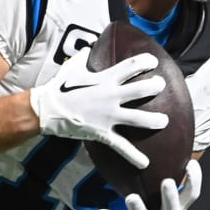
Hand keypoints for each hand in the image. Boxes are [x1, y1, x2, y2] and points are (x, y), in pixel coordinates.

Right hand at [30, 47, 167, 168]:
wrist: (46, 110)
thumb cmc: (59, 87)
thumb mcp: (73, 67)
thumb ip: (84, 56)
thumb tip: (90, 45)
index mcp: (104, 79)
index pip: (130, 66)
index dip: (144, 62)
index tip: (154, 62)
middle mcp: (110, 96)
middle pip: (140, 90)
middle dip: (155, 87)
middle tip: (161, 85)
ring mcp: (108, 116)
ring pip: (137, 118)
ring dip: (154, 120)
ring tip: (164, 121)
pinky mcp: (102, 132)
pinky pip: (121, 146)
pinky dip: (133, 156)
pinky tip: (146, 163)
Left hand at [92, 159, 201, 209]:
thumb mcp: (179, 203)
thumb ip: (182, 181)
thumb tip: (183, 150)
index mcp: (178, 208)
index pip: (192, 195)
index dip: (195, 180)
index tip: (191, 164)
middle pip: (171, 209)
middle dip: (169, 196)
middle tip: (167, 182)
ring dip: (137, 208)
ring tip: (131, 198)